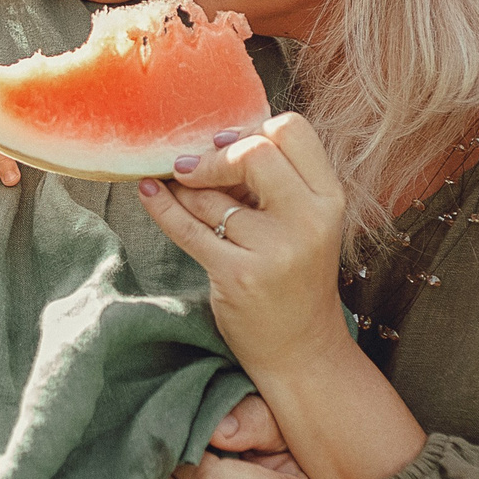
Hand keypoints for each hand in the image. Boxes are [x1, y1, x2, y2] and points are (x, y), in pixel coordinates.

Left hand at [136, 114, 346, 373]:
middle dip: (214, 156)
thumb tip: (212, 139)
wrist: (301, 349)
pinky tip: (149, 193)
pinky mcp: (238, 276)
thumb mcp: (304, 222)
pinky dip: (162, 208)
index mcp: (329, 199)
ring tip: (176, 190)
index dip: (253, 129)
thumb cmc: (296, 277)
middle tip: (192, 169)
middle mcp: (308, 221)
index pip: (292, 130)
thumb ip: (274, 182)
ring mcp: (275, 250)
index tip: (227, 145)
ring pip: (212, 195)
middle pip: (254, 152)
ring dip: (185, 190)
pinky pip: (187, 228)